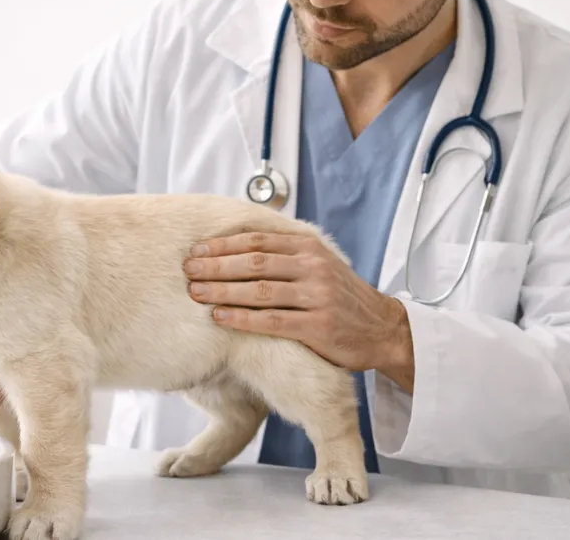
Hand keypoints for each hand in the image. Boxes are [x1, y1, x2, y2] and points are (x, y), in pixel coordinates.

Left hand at [183, 232, 415, 391]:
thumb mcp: (319, 264)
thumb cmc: (341, 297)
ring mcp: (317, 297)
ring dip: (223, 290)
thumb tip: (235, 243)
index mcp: (310, 248)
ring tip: (195, 292)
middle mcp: (314, 268)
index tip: (196, 250)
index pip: (258, 240)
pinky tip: (219, 317)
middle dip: (216, 266)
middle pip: (254, 262)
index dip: (223, 245)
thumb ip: (286, 253)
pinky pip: (272, 321)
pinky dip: (242, 318)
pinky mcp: (318, 327)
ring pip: (260, 290)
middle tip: (187, 270)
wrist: (382, 328)